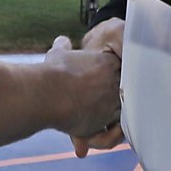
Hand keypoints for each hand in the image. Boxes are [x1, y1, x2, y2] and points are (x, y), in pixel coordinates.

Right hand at [45, 30, 122, 157]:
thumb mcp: (57, 54)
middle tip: (97, 101)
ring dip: (111, 114)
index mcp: (108, 62)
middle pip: (123, 89)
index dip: (109, 77)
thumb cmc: (51, 74)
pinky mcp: (109, 118)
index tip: (96, 83)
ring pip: (122, 108)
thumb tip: (61, 40)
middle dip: (111, 96)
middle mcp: (116, 80)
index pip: (119, 69)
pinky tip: (93, 125)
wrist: (46, 94)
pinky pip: (116, 126)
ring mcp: (115, 99)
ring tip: (95, 115)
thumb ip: (63, 46)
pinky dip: (108, 130)